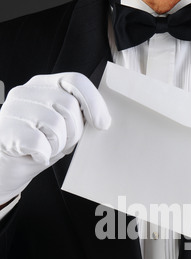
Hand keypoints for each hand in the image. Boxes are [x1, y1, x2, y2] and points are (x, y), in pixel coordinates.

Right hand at [0, 72, 110, 204]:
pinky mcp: (5, 130)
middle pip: (69, 106)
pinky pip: (39, 143)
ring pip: (56, 126)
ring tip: (46, 148)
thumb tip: (102, 121)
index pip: (75, 81)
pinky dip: (43, 155)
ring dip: (57, 145)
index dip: (94, 102)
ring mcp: (13, 109)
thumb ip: (77, 117)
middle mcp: (26, 91)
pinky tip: (36, 155)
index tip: (102, 124)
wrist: (6, 166)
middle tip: (62, 143)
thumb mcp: (62, 127)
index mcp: (44, 85)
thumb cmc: (37, 145)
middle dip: (73, 132)